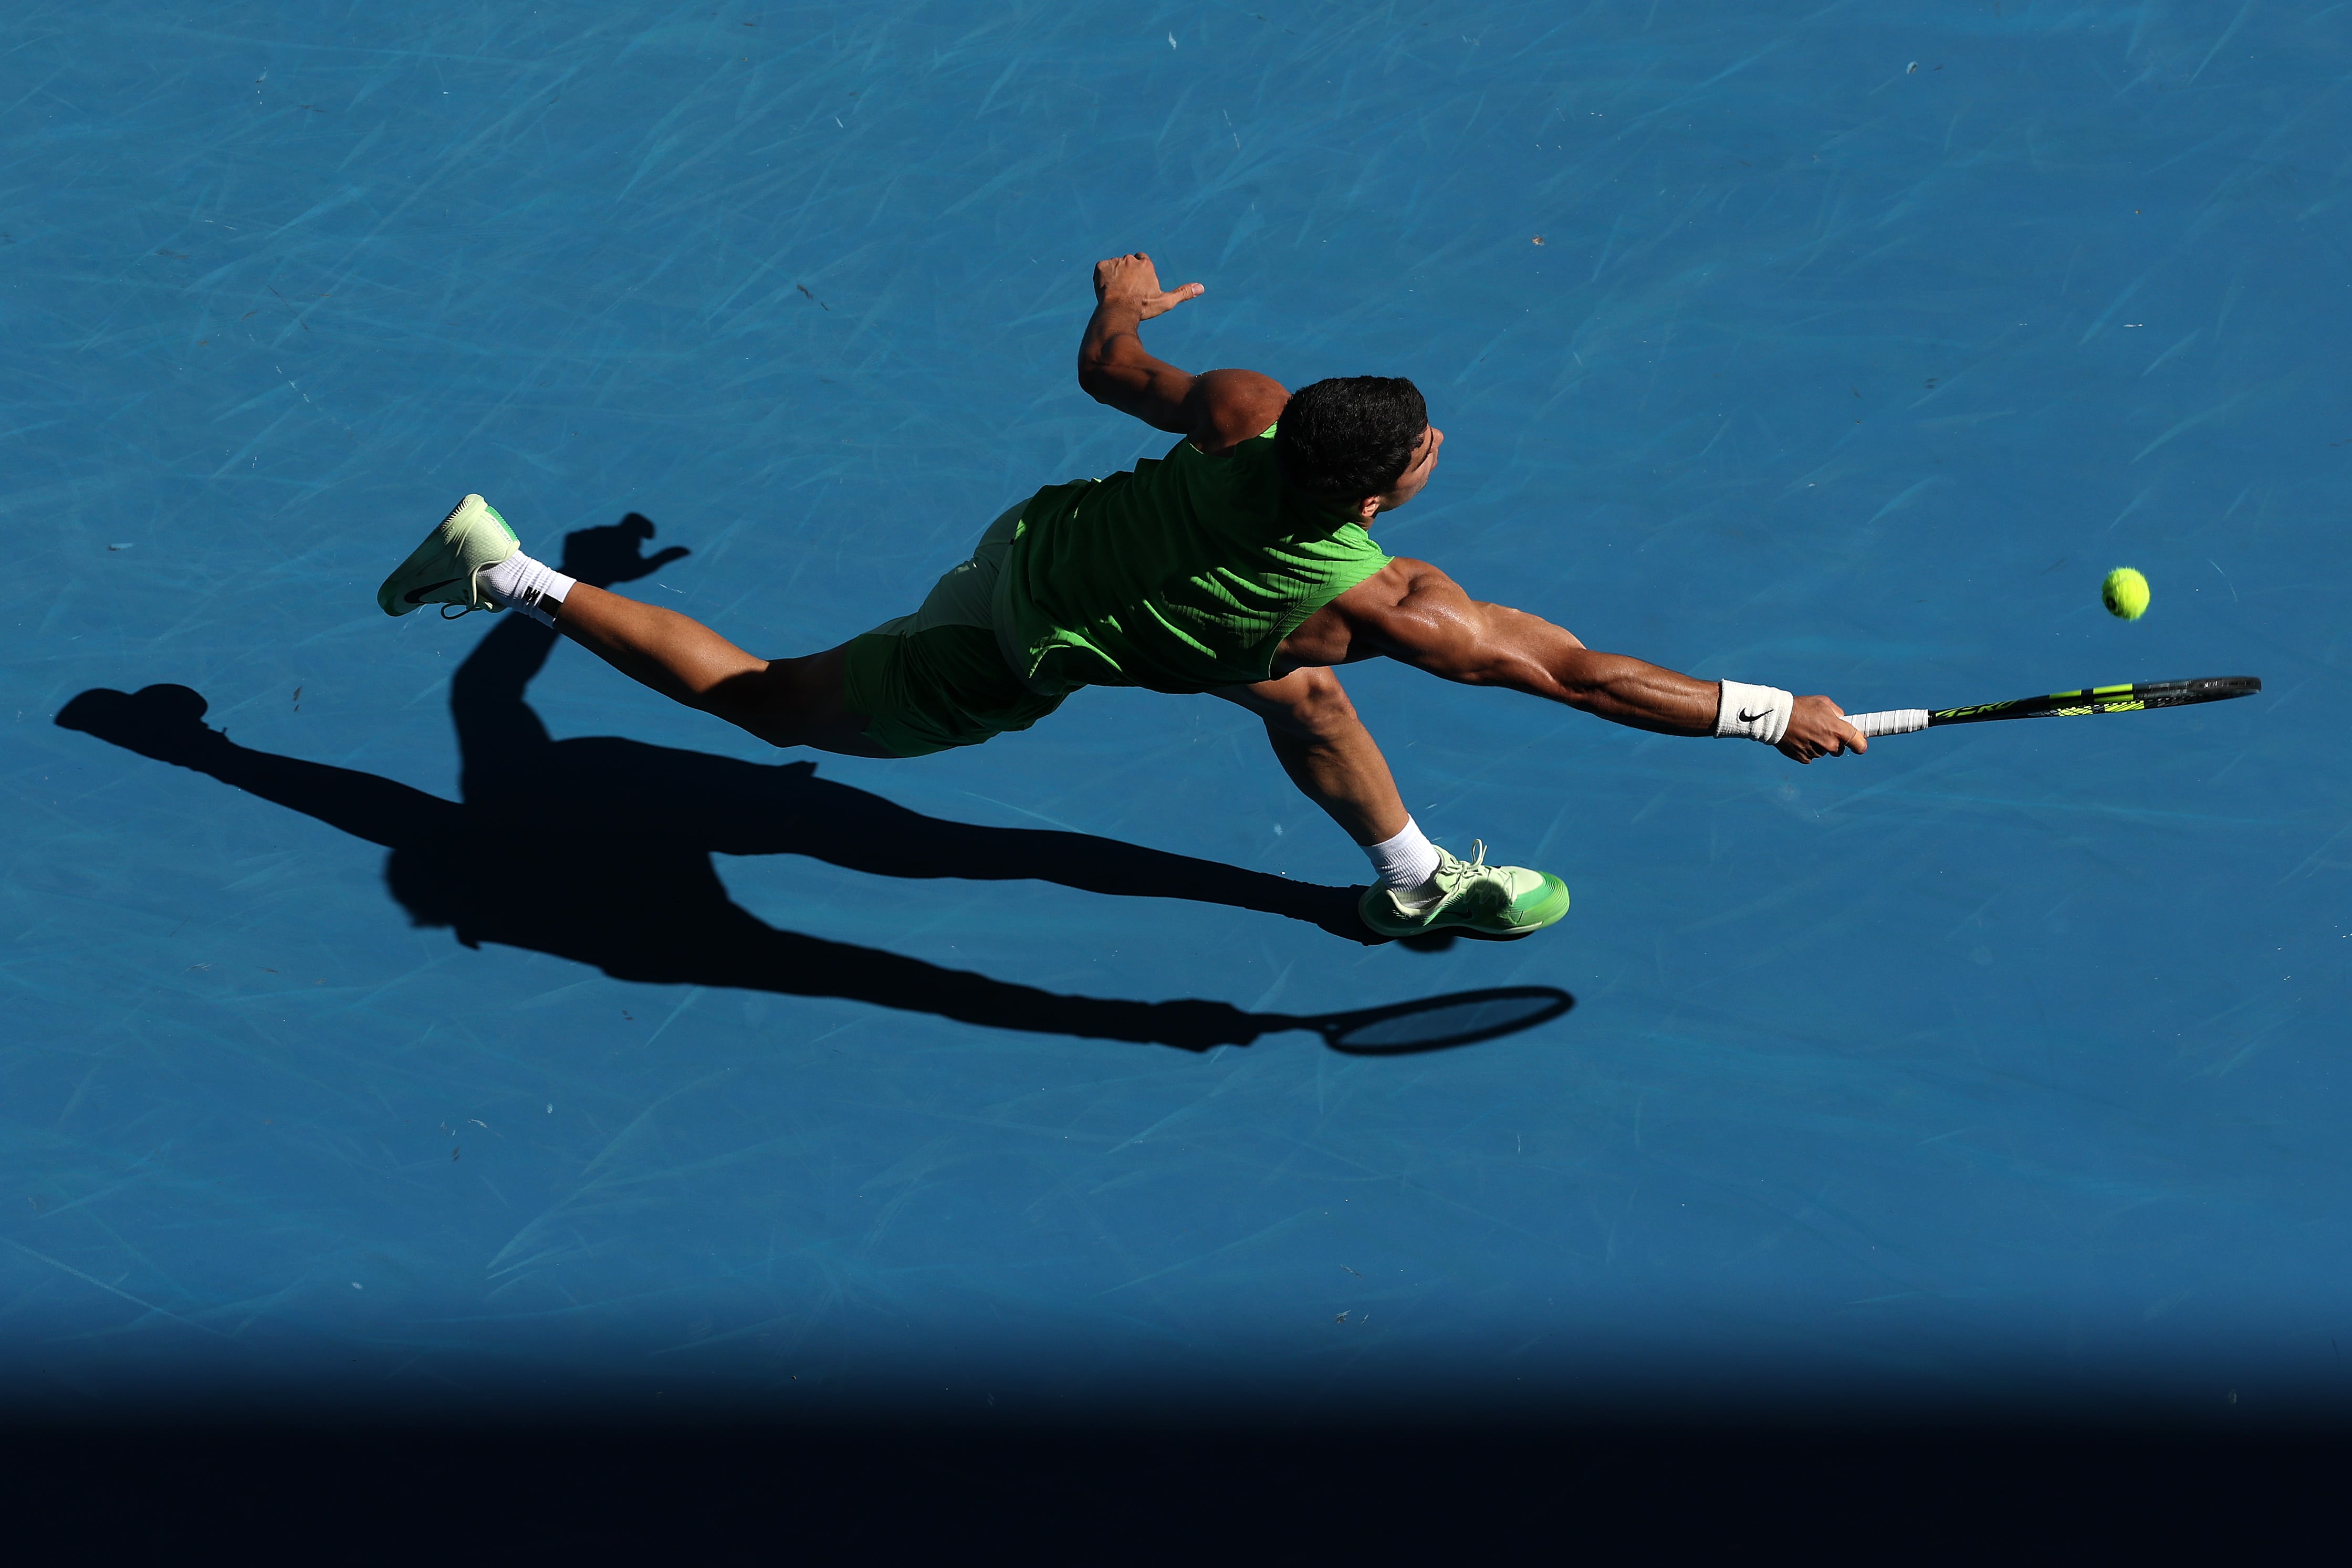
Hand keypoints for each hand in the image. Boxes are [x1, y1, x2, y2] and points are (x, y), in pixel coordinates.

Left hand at [557, 513, 690, 588]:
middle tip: (620, 560)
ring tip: (602, 562)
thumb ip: (664, 556)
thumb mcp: (644, 568)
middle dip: (621, 543)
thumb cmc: (619, 575)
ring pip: (600, 534)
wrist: (586, 583)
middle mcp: (605, 528)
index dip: (642, 528)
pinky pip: (583, 537)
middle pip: (618, 531)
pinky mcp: (572, 537)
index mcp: (623, 531)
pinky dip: (586, 547)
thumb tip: (686, 550)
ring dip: (603, 545)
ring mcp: (587, 531)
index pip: (636, 519)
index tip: (645, 539)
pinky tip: (588, 560)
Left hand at [1092, 252, 1202, 319]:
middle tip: (1126, 292)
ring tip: (1116, 293)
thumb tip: (1201, 288)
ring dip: (1114, 276)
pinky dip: (1102, 278)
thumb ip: (1183, 293)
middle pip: (1128, 263)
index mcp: (1146, 263)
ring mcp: (1115, 262)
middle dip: (1126, 275)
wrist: (1119, 310)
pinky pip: (1101, 269)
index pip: (1142, 261)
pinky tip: (1106, 290)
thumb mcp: (1165, 301)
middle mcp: (1130, 259)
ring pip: (1114, 267)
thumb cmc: (1143, 308)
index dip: (1139, 274)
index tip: (1138, 286)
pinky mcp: (1101, 267)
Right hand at [1776, 694, 1866, 763]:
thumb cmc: (1800, 707)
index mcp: (1837, 730)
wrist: (1776, 718)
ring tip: (1805, 731)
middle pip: (1839, 749)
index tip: (1859, 745)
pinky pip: (1811, 756)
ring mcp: (1816, 753)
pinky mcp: (1804, 758)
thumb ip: (1837, 713)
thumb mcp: (1823, 702)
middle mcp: (1829, 744)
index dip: (1860, 744)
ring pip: (1823, 752)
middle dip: (1834, 742)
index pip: (1858, 743)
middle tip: (1821, 730)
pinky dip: (1807, 749)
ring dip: (1818, 744)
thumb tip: (1842, 720)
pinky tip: (1799, 739)